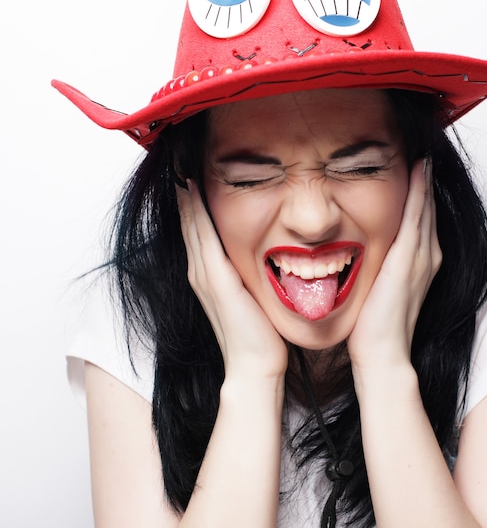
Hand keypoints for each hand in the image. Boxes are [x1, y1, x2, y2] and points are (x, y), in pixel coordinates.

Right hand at [177, 180, 287, 380]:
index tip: (192, 179)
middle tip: (182, 166)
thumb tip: (262, 257)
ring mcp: (204, 275)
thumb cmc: (257, 334)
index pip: (197, 232)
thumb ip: (246, 276)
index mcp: (207, 276)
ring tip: (182, 170)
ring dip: (186, 198)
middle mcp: (199, 272)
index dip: (192, 206)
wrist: (254, 364)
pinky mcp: (214, 277)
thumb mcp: (249, 296)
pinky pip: (202, 236)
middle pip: (188, 224)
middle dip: (185, 196)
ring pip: (191, 226)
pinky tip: (192, 191)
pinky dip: (195, 212)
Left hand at [347, 159, 441, 371]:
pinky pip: (416, 216)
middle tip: (424, 150)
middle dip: (426, 179)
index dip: (421, 192)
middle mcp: (428, 256)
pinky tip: (419, 168)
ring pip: (426, 206)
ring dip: (425, 178)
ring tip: (424, 152)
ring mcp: (422, 257)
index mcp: (421, 262)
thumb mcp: (382, 288)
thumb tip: (366, 252)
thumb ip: (381, 267)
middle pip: (429, 207)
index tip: (417, 167)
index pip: (422, 218)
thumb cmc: (377, 326)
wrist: (383, 353)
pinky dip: (420, 191)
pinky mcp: (409, 259)